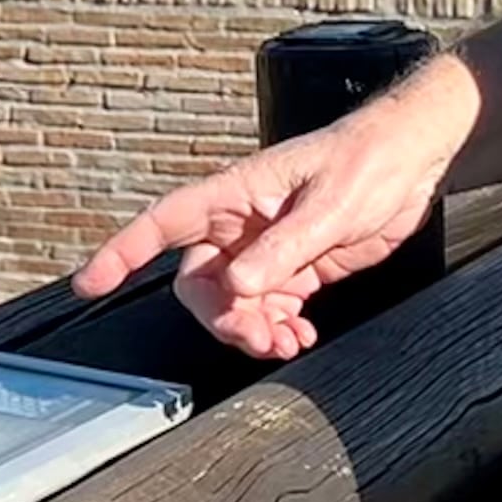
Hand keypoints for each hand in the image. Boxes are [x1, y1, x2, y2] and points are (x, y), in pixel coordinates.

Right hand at [69, 99, 461, 359]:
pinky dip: (277, 330)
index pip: (162, 224)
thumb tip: (239, 288)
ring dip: (251, 331)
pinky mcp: (297, 267)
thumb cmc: (367, 161)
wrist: (411, 159)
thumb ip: (284, 249)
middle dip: (221, 319)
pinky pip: (267, 309)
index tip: (89, 284)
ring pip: (232, 304)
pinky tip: (300, 336)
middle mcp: (241, 224)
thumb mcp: (329, 207)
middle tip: (260, 337)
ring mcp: (267, 248)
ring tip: (289, 342)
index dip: (121, 253)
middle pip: (198, 284)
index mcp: (234, 195)